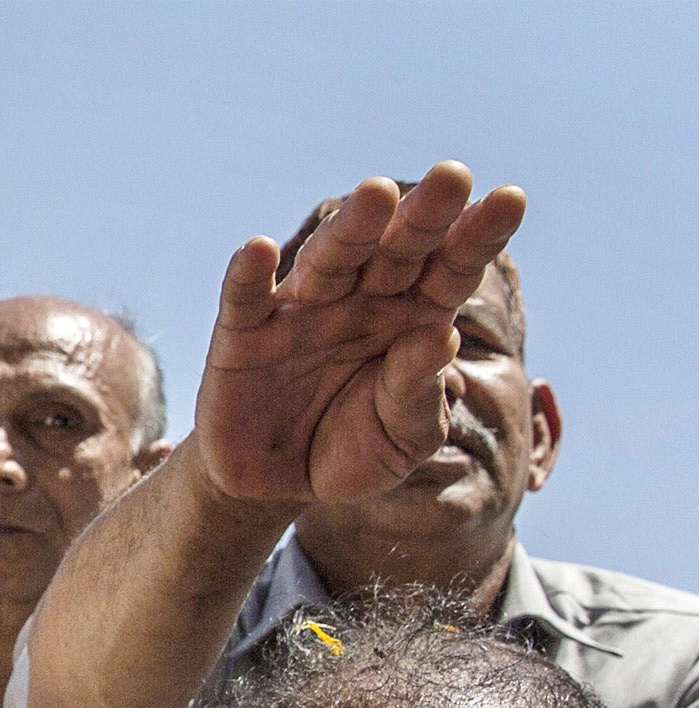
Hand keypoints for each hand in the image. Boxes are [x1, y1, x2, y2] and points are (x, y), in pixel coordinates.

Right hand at [193, 162, 524, 511]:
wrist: (276, 486)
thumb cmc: (351, 452)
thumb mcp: (401, 440)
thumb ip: (419, 394)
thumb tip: (442, 336)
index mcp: (413, 317)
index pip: (451, 268)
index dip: (478, 236)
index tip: (509, 200)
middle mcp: (361, 300)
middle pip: (396, 250)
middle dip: (424, 214)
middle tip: (453, 176)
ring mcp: (301, 311)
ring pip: (329, 260)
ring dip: (351, 226)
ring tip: (376, 195)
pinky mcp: (242, 335)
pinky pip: (244, 299)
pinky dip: (247, 275)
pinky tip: (258, 251)